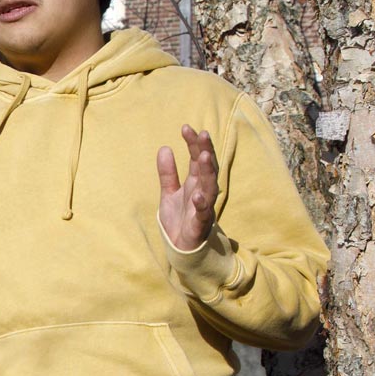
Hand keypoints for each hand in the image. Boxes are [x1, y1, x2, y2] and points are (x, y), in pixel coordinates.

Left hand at [157, 126, 218, 251]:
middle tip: (202, 134)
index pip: (197, 159)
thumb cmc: (179, 219)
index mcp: (195, 183)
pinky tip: (198, 194)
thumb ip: (167, 173)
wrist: (179, 247)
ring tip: (203, 156)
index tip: (186, 127)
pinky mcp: (199, 225)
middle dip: (206, 151)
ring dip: (208, 172)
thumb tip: (164, 148)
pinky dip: (202, 204)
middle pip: (207, 169)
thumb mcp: (168, 193)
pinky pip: (203, 214)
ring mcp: (203, 208)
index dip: (193, 144)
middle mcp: (202, 192)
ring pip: (210, 187)